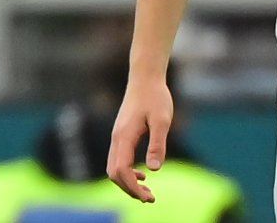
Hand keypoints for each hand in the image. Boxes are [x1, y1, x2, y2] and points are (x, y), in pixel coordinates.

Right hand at [107, 76, 173, 202]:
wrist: (145, 77)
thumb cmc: (156, 97)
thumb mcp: (162, 121)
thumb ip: (158, 144)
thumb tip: (155, 170)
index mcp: (125, 136)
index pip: (121, 170)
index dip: (132, 187)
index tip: (148, 196)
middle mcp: (117, 138)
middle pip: (114, 173)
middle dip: (129, 189)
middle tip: (149, 199)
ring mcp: (117, 136)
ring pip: (114, 168)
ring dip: (128, 182)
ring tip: (147, 192)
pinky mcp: (121, 134)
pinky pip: (117, 160)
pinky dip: (127, 172)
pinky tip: (143, 174)